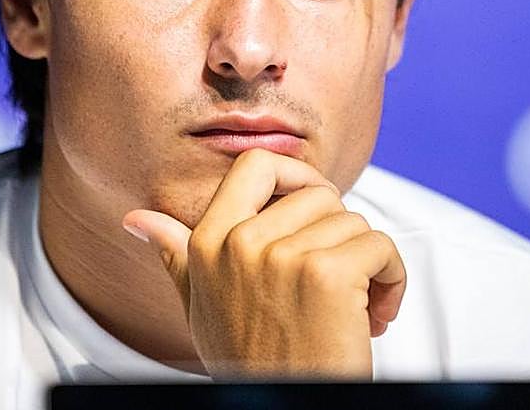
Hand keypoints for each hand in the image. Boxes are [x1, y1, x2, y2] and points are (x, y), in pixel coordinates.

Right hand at [122, 148, 405, 378]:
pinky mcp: (325, 274)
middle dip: (340, 236)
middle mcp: (239, 244)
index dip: (296, 174)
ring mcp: (281, 257)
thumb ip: (176, 256)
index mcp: (208, 243)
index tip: (316, 208)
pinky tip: (375, 316)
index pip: (256, 164)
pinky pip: (380, 246)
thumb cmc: (251, 364)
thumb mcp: (200, 306)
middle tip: (337, 282)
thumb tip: (137, 219)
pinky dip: (393, 279)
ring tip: (355, 308)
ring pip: (355, 223)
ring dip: (370, 265)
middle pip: (319, 195)